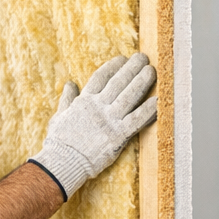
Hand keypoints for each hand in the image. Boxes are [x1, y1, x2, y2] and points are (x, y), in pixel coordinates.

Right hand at [30, 53, 156, 197]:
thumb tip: (70, 84)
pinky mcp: (118, 135)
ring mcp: (109, 120)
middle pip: (118, 82)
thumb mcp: (59, 116)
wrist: (63, 161)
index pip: (100, 77)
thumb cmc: (59, 142)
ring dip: (142, 82)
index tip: (122, 58)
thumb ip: (67, 99)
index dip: (113, 66)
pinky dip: (148, 110)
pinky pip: (137, 120)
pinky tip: (159, 101)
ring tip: (151, 70)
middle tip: (143, 57)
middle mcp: (98, 107)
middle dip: (131, 68)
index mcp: (85, 101)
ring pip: (129, 96)